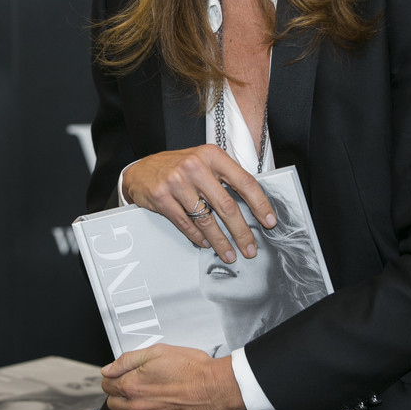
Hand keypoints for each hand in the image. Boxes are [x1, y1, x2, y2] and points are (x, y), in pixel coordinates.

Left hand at [101, 346, 244, 409]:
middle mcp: (137, 407)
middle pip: (113, 405)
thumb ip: (128, 360)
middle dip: (119, 396)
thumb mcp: (158, 351)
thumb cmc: (191, 367)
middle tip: (132, 390)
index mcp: (133, 384)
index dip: (112, 379)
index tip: (119, 378)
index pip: (108, 385)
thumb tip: (107, 370)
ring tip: (138, 409)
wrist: (216, 387)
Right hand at [121, 145, 275, 262]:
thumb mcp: (204, 161)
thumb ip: (225, 176)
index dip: (260, 204)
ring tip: (229, 253)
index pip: (244, 182)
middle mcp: (195, 167)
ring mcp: (177, 182)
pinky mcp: (162, 197)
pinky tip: (206, 243)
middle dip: (242, 231)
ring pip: (206, 219)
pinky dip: (198, 237)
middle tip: (250, 247)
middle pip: (227, 206)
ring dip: (220, 241)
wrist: (141, 170)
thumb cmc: (178, 166)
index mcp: (212, 156)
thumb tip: (253, 203)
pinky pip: (186, 224)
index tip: (269, 221)